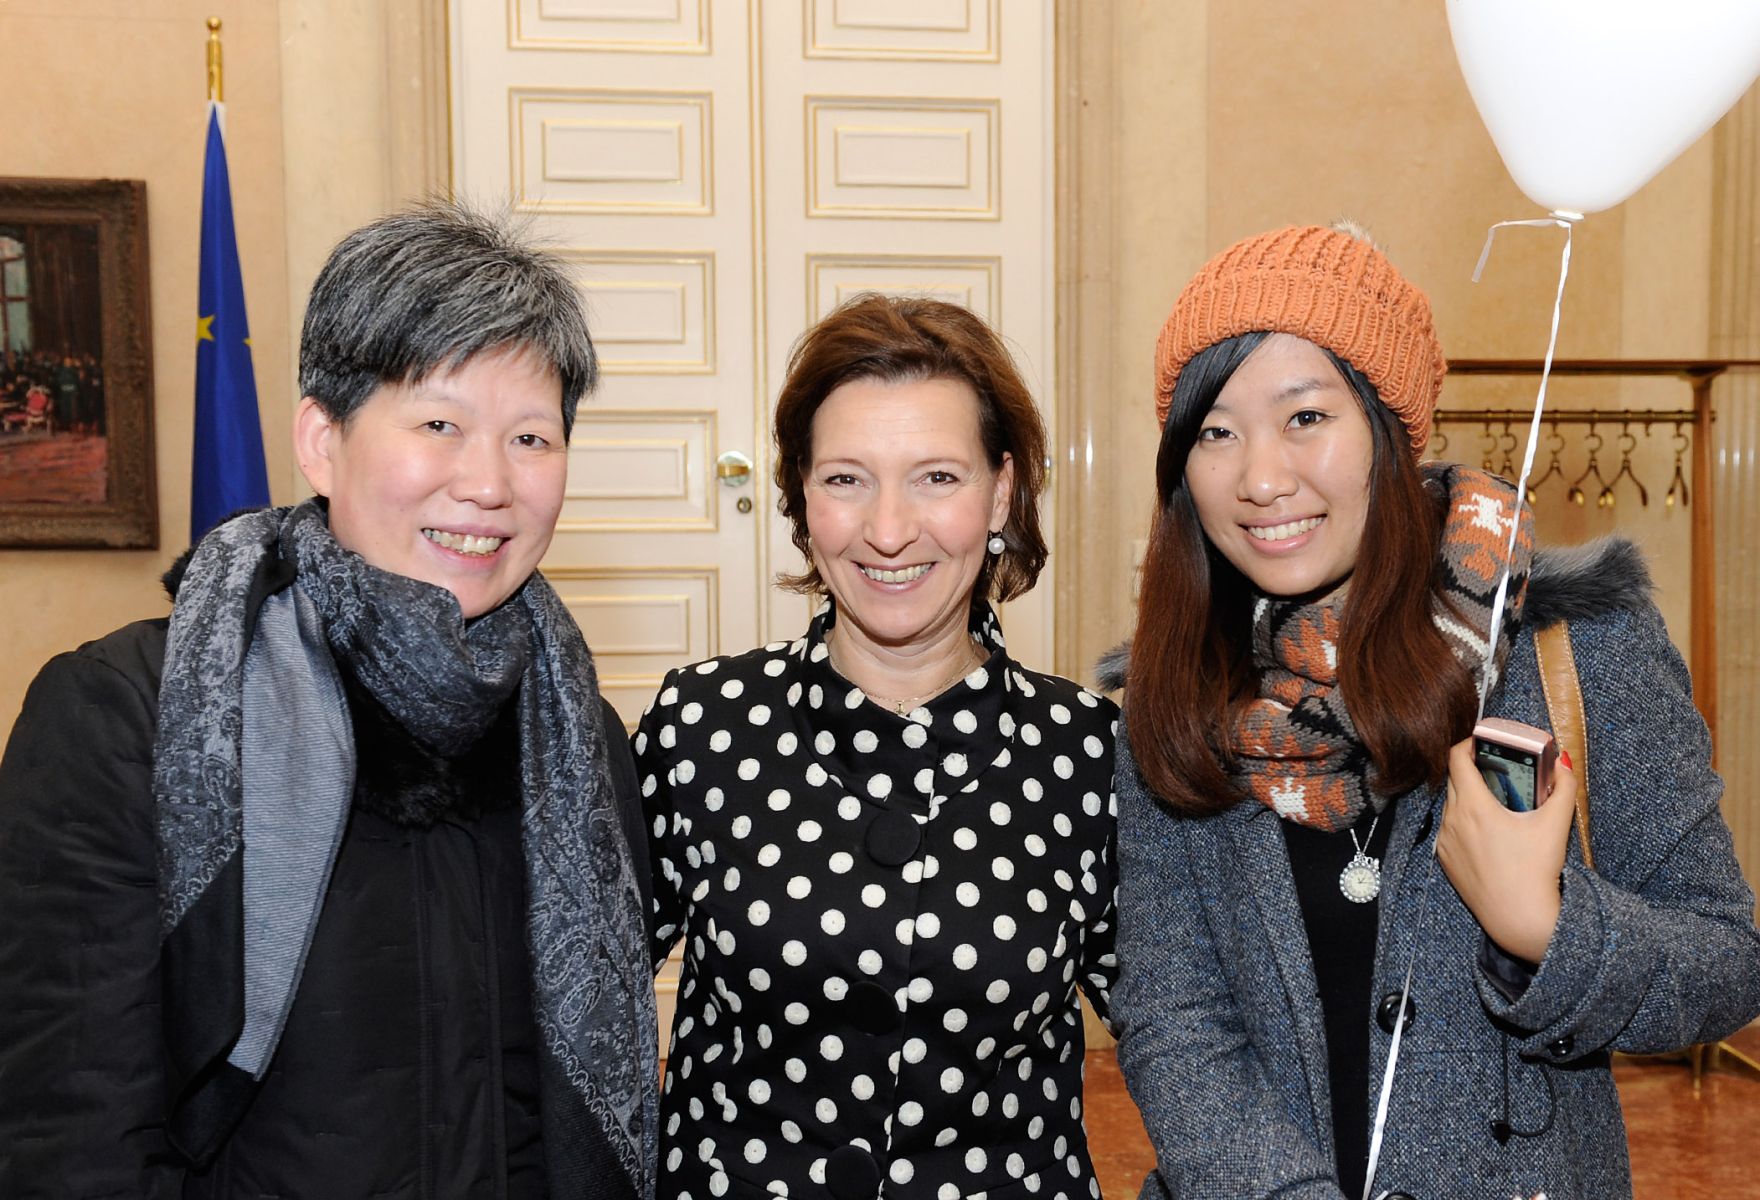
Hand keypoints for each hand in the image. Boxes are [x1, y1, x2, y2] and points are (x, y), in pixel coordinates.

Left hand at [1436, 739, 1576, 963]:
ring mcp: (1444, 842)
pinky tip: (1487, 832)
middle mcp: (1451, 820)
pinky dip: (1464, 824)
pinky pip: (1449, 831)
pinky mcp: (1445, 861)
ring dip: (1468, 798)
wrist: (1519, 918)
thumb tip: (1564, 764)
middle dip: (1473, 770)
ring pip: (1451, 807)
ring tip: (1495, 802)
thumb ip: (1564, 788)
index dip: (1467, 743)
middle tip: (1498, 770)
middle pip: (1454, 780)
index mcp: (1472, 805)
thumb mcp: (1556, 825)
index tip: (1483, 741)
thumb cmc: (1535, 871)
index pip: (1456, 758)